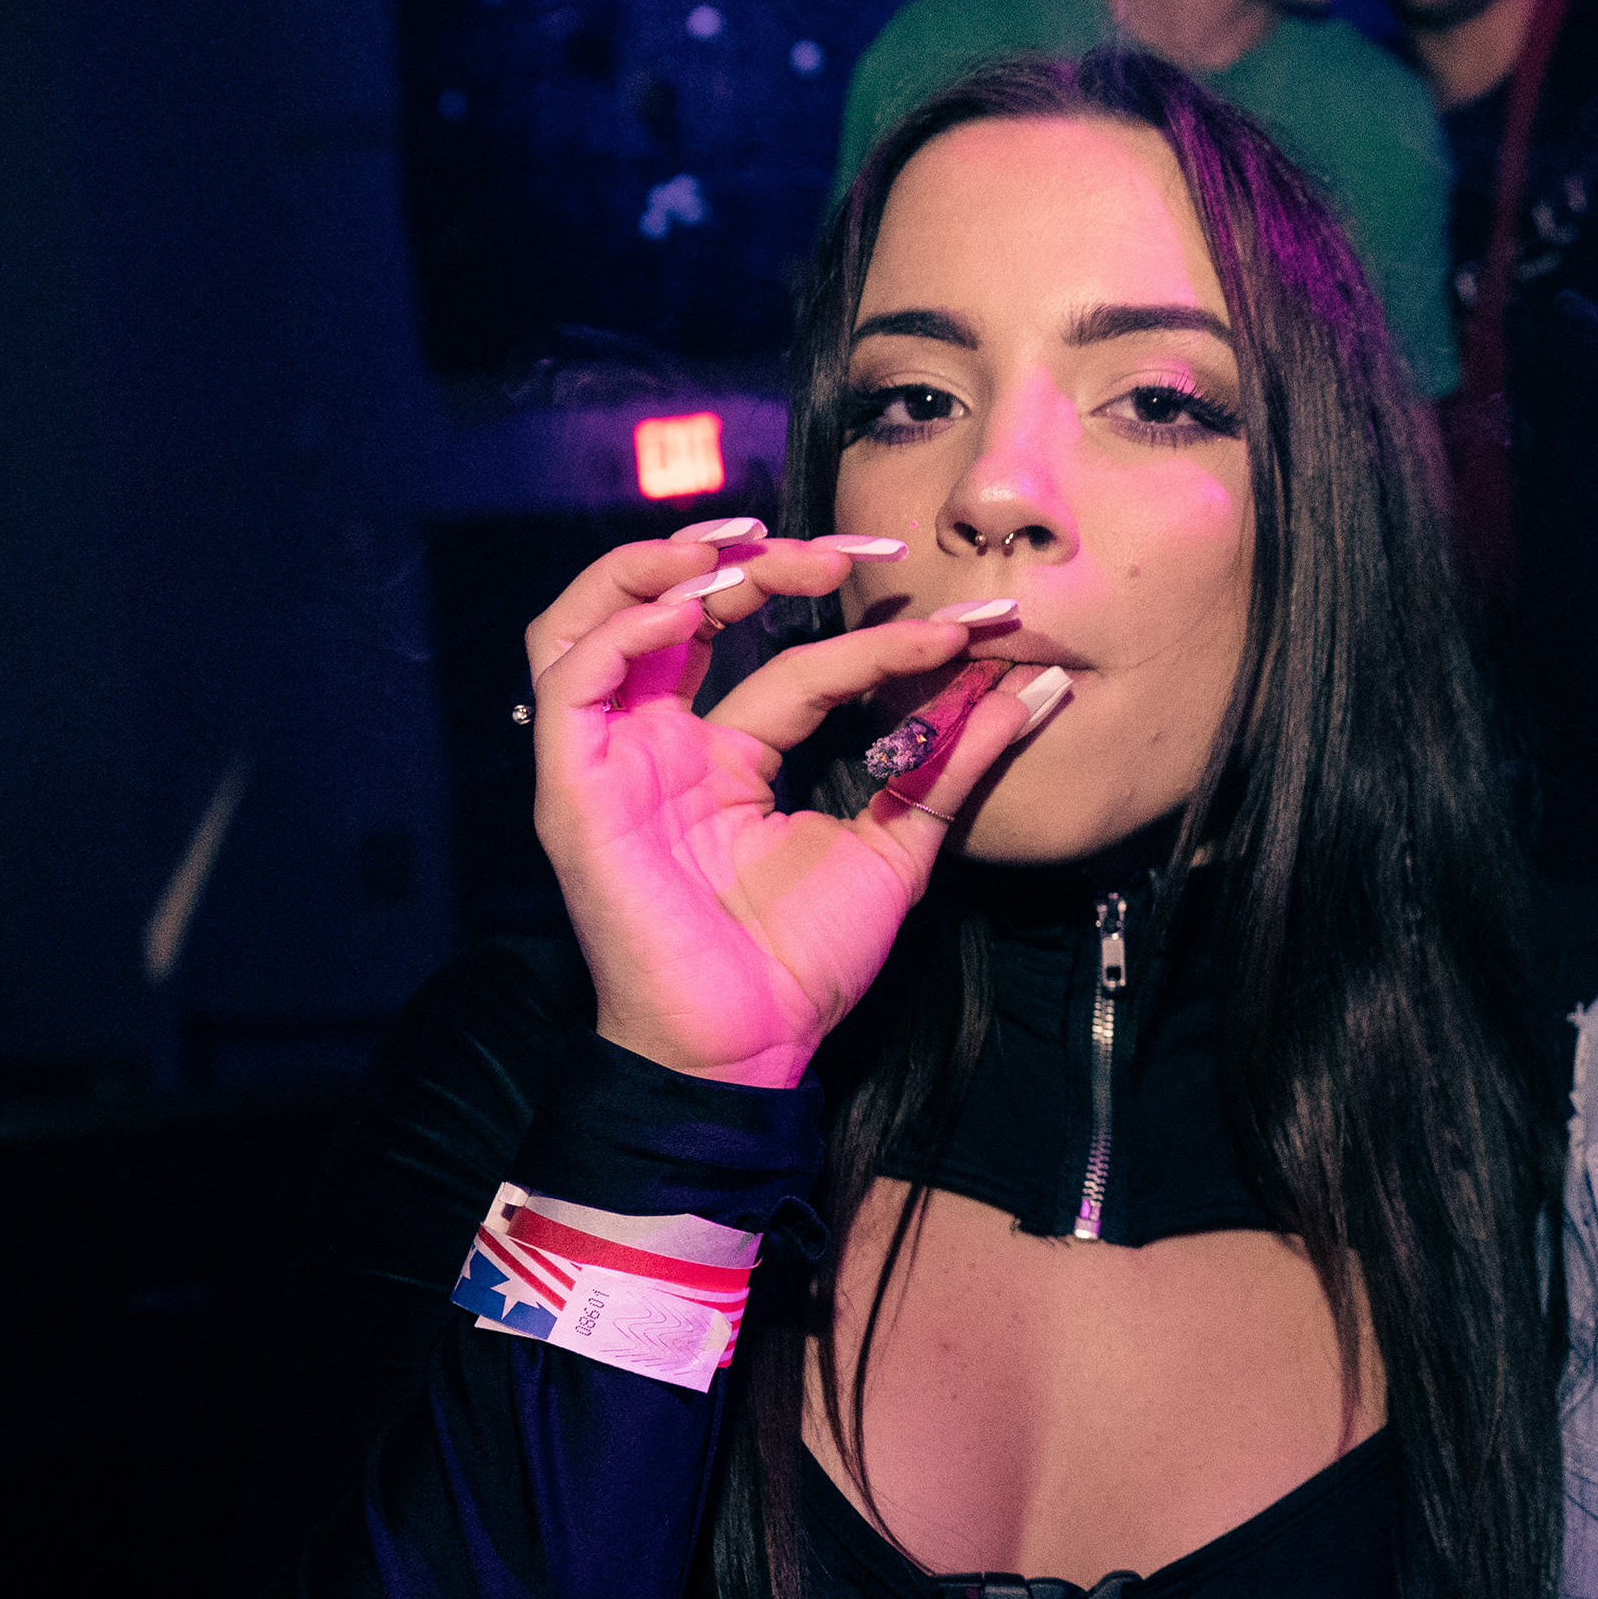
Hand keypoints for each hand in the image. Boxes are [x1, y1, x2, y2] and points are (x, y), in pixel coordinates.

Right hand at [522, 521, 1063, 1089]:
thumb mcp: (896, 847)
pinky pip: (571, 681)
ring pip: (595, 620)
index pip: (794, 662)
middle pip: (680, 612)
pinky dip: (623, 628)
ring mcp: (611, 764)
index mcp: (726, 756)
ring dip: (663, 566)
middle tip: (847, 551)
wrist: (751, 1050)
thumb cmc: (802, 963)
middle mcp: (660, 746)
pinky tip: (694, 608)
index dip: (873, 632)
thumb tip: (1026, 686)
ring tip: (749, 548)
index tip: (966, 628)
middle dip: (757, 561)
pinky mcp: (574, 790)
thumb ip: (948, 765)